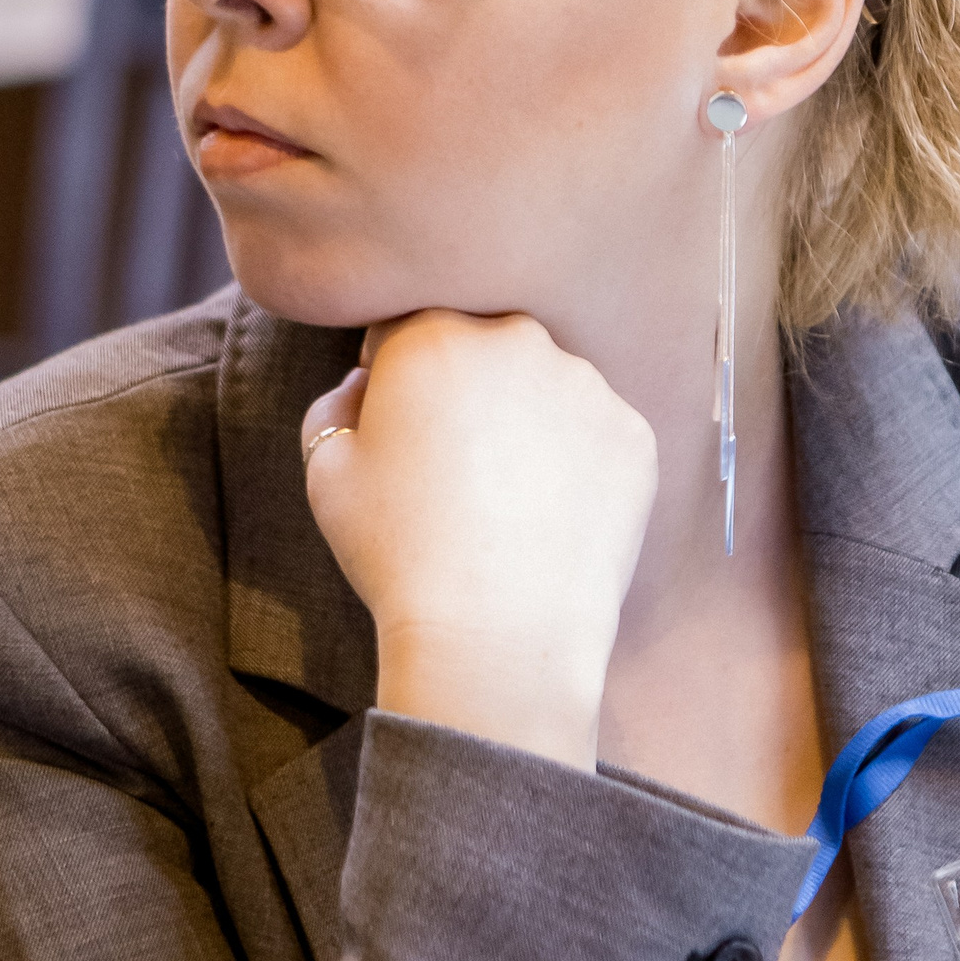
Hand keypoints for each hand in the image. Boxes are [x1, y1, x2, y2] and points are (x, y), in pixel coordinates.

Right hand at [302, 313, 657, 769]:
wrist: (496, 635)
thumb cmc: (398, 553)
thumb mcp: (327, 472)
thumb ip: (336, 404)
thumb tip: (366, 382)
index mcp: (433, 334)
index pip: (409, 325)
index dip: (396, 374)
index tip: (401, 427)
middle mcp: (517, 340)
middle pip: (485, 345)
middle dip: (467, 387)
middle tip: (455, 467)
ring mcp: (585, 385)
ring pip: (545, 385)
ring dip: (526, 419)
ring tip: (505, 499)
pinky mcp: (632, 434)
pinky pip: (596, 432)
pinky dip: (576, 461)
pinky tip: (548, 515)